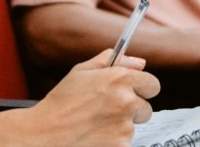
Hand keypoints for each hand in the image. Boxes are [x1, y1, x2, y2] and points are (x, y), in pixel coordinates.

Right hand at [15, 49, 159, 146]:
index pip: (152, 84)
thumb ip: (113, 61)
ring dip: (121, 125)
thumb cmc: (62, 102)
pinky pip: (125, 141)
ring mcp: (125, 125)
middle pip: (146, 108)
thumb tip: (139, 62)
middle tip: (109, 110)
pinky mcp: (121, 144)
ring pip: (134, 126)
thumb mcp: (82, 71)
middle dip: (133, 109)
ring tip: (97, 123)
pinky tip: (97, 135)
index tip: (133, 92)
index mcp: (120, 78)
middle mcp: (127, 101)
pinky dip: (114, 140)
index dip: (142, 88)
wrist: (47, 132)